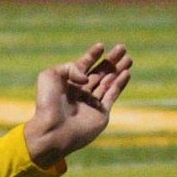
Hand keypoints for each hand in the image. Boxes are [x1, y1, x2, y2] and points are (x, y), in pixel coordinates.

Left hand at [23, 43, 130, 165]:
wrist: (53, 131)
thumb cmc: (47, 104)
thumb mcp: (50, 76)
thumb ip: (70, 68)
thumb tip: (87, 78)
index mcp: (68, 84)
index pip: (83, 65)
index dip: (92, 55)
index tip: (101, 46)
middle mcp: (81, 93)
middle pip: (99, 72)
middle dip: (111, 61)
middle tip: (122, 48)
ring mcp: (92, 103)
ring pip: (109, 82)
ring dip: (118, 70)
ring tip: (129, 58)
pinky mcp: (101, 114)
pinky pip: (113, 95)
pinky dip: (120, 84)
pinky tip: (126, 73)